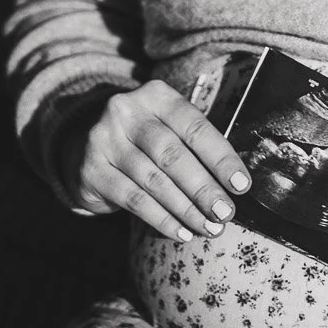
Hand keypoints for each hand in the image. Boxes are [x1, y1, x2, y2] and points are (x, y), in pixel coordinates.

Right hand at [62, 80, 249, 241]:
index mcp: (156, 96)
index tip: (241, 185)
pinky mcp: (91, 170)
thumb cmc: (146, 140)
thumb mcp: (169, 127)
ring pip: (154, 181)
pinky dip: (161, 219)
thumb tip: (235, 184)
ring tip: (209, 227)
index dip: (221, 158)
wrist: (86, 145)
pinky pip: (133, 200)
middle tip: (225, 212)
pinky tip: (182, 232)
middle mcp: (126, 112)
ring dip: (186, 209)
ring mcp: (103, 140)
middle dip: (204, 189)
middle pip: (173, 155)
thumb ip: (196, 146)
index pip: (195, 127)